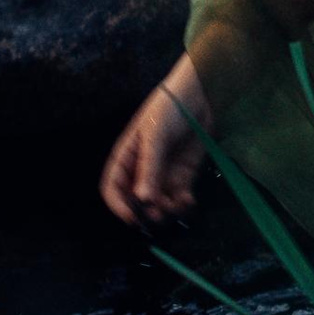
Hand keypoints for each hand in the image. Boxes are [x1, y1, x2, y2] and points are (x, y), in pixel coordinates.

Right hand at [100, 54, 208, 226]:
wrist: (200, 96)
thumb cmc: (169, 108)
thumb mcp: (155, 135)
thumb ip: (149, 167)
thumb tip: (142, 199)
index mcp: (126, 158)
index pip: (113, 189)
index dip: (118, 206)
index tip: (131, 217)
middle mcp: (142, 171)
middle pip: (137, 202)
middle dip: (146, 212)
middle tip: (159, 215)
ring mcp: (163, 175)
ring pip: (160, 205)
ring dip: (167, 211)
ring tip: (178, 205)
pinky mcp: (184, 176)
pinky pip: (180, 199)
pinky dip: (183, 205)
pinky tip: (189, 202)